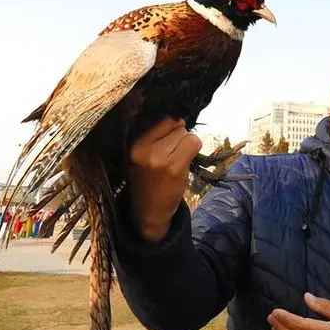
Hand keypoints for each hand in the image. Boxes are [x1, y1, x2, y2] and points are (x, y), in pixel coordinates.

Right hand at [129, 118, 200, 241]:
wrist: (148, 210)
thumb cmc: (146, 180)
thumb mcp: (140, 155)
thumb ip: (153, 136)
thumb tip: (180, 118)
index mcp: (134, 144)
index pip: (162, 120)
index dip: (171, 127)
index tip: (169, 139)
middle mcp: (145, 149)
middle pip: (176, 125)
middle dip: (179, 135)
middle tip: (173, 152)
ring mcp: (160, 159)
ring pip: (187, 134)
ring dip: (187, 144)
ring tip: (177, 159)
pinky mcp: (175, 168)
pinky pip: (194, 143)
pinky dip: (194, 149)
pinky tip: (185, 162)